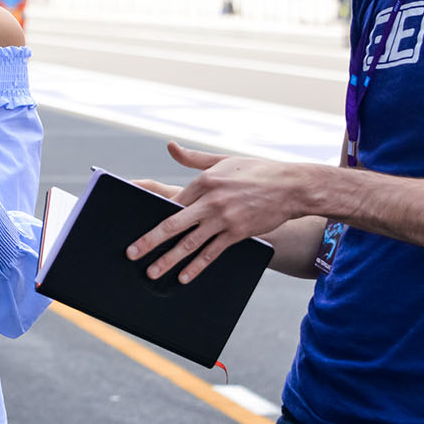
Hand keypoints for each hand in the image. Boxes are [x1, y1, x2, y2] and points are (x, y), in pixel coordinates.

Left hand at [124, 141, 308, 284]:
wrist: (291, 186)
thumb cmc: (256, 171)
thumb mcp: (223, 160)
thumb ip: (194, 158)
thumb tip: (170, 147)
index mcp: (204, 180)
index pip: (174, 201)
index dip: (157, 215)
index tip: (141, 226)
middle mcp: (210, 201)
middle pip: (173, 224)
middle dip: (150, 241)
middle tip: (132, 253)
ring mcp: (223, 219)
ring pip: (190, 243)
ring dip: (168, 259)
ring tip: (152, 271)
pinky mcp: (237, 233)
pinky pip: (212, 253)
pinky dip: (196, 266)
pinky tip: (183, 276)